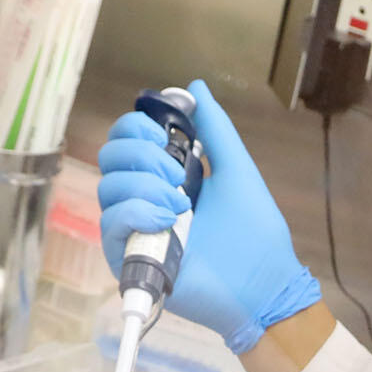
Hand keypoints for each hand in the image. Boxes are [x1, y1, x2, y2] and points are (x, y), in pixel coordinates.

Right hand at [98, 80, 323, 352]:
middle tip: (177, 173)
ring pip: (108, 186)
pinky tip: (167, 219)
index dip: (136, 128)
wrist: (262, 285)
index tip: (166, 137)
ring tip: (180, 203)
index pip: (127, 140)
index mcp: (166, 176)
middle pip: (110, 157)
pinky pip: (111, 221)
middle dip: (141, 155)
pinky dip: (137, 211)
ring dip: (144, 185)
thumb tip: (194, 87)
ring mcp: (135, 228)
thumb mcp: (237, 170)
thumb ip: (216, 129)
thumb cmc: (255, 233)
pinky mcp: (129, 257)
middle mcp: (144, 198)